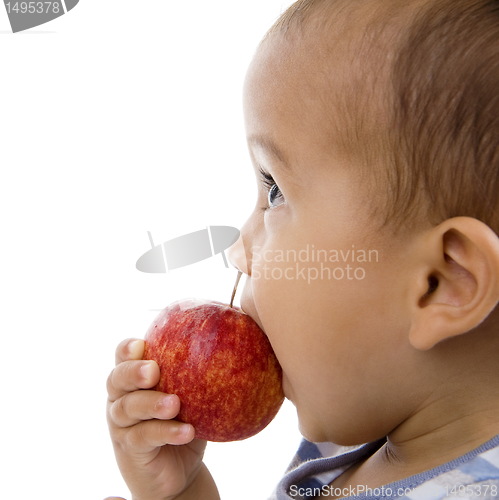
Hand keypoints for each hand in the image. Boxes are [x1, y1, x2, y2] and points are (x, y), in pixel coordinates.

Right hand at [106, 338, 217, 499]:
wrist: (178, 471)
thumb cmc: (186, 420)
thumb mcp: (193, 395)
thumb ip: (200, 373)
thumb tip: (233, 344)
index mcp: (134, 377)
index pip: (123, 355)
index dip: (127, 348)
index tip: (142, 343)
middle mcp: (121, 397)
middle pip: (117, 379)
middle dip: (134, 372)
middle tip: (154, 370)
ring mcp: (121, 424)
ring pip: (128, 408)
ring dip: (152, 404)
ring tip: (174, 404)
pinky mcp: (129, 448)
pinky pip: (143, 437)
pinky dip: (165, 432)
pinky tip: (187, 431)